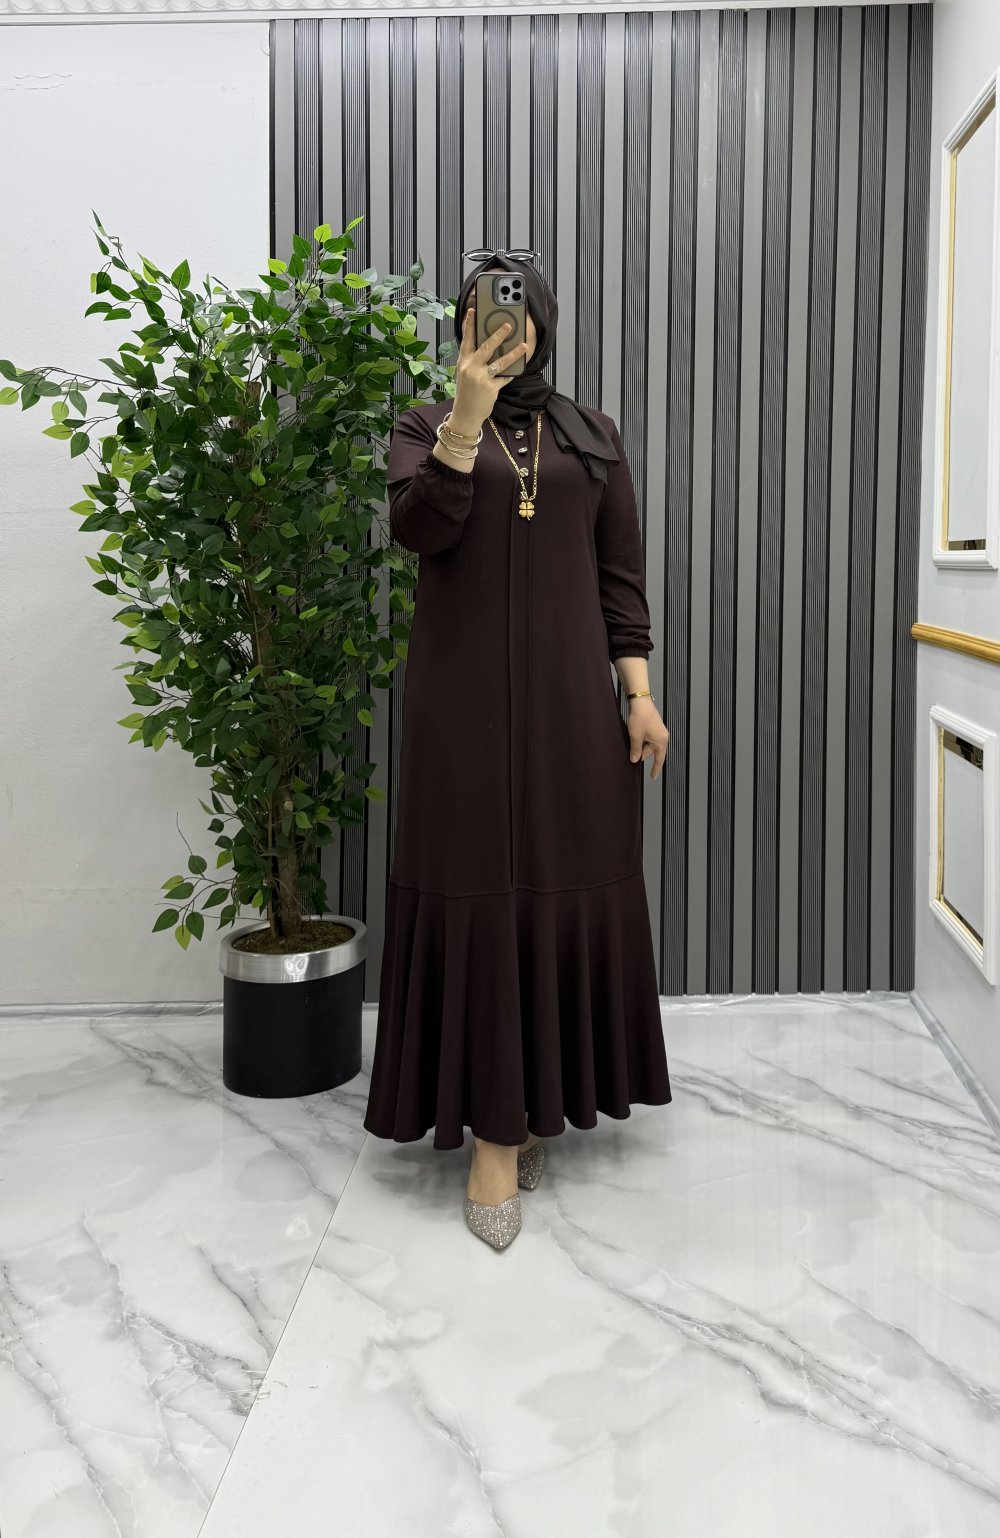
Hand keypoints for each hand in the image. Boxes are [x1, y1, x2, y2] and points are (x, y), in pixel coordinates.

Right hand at [453, 299, 530, 424]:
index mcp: (463, 362)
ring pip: (500, 362)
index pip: (466, 340)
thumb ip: (473, 360)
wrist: (465, 414)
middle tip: (508, 325)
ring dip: (513, 353)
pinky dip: (511, 374)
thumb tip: (487, 347)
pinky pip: (504, 378)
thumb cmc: (466, 392)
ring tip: (524, 346)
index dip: (469, 325)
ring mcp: (481, 378)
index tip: (473, 311)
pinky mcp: (490, 388)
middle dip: (498, 335)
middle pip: (486, 347)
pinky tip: (518, 369)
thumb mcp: (464, 373)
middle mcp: (471, 368)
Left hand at [627, 698, 668, 779]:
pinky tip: (633, 735)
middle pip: (651, 752)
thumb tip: (635, 760)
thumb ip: (636, 750)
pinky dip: (640, 739)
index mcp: (661, 741)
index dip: (655, 769)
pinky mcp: (653, 727)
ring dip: (639, 745)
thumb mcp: (636, 736)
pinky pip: (647, 738)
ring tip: (632, 737)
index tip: (653, 776)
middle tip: (631, 751)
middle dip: (641, 753)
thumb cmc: (640, 716)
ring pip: (647, 745)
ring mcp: (658, 732)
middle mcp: (662, 737)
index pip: (659, 760)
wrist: (640, 701)